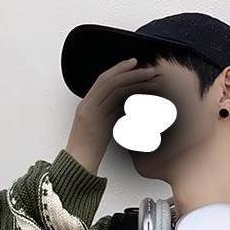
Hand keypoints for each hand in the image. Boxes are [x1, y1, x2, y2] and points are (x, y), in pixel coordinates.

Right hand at [65, 57, 160, 172]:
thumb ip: (110, 114)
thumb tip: (128, 105)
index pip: (103, 79)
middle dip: (130, 72)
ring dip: (135, 82)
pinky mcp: (97, 123)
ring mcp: (91, 113)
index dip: (120, 69)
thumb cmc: (89, 151)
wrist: (78, 165)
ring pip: (114, 89)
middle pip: (109, 80)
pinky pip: (116, 105)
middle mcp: (87, 105)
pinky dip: (131, 99)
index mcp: (86, 105)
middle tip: (148, 69)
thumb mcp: (100, 128)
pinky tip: (144, 97)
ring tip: (151, 80)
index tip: (134, 64)